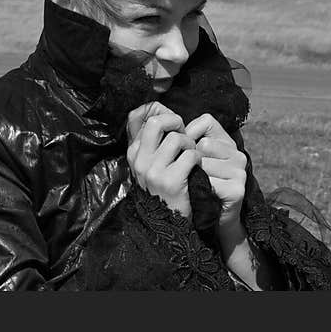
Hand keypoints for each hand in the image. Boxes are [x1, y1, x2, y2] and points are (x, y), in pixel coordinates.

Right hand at [126, 102, 200, 218]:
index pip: (136, 117)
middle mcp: (139, 160)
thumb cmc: (165, 188)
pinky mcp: (170, 180)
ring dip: (190, 144)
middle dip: (175, 123)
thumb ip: (152, 140)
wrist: (169, 223)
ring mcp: (153, 171)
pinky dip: (198, 159)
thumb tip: (158, 108)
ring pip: (176, 138)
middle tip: (184, 135)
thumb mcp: (151, 164)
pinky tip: (196, 168)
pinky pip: (190, 156)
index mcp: (133, 153)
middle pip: (156, 122)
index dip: (159, 113)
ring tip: (191, 155)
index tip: (172, 123)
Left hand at [185, 114, 247, 228]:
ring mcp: (240, 172)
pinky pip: (210, 183)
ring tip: (198, 185)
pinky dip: (201, 190)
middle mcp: (237, 154)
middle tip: (193, 173)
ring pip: (205, 163)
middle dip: (191, 159)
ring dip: (195, 176)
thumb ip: (188, 140)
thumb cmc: (200, 183)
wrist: (214, 217)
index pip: (206, 121)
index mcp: (227, 142)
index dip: (190, 133)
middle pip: (204, 144)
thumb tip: (171, 128)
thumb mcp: (195, 158)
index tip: (186, 151)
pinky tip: (203, 194)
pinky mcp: (237, 189)